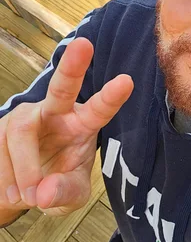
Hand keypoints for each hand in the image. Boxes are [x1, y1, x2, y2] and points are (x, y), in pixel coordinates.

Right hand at [0, 37, 133, 217]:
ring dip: (23, 171)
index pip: (99, 110)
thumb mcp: (69, 197)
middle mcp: (56, 112)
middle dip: (72, 67)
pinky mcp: (1, 126)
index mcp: (82, 124)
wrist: (20, 189)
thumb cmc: (55, 183)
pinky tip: (12, 192)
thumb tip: (44, 193)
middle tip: (84, 45)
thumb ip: (64, 194)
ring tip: (27, 197)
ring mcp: (27, 116)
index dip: (112, 97)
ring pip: (21, 133)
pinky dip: (5, 179)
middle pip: (62, 88)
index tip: (128, 81)